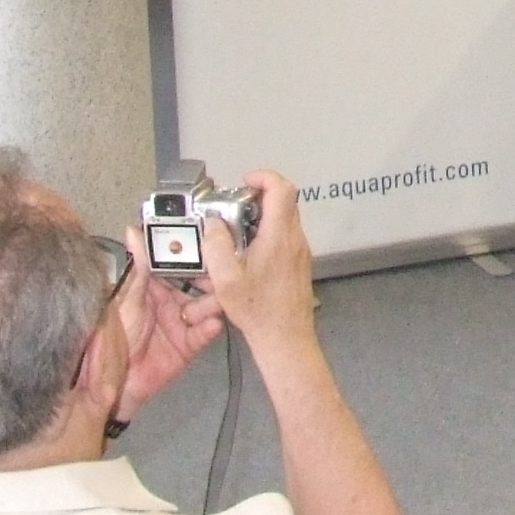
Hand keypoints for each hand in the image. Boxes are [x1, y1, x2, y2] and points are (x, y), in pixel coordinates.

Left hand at [115, 248, 226, 418]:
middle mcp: (173, 300)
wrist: (114, 378)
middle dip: (213, 278)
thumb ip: (138, 266)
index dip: (195, 253)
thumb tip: (134, 232)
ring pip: (209, 305)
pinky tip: (209, 324)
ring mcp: (183, 321)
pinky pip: (205, 332)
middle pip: (202, 282)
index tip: (207, 241)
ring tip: (209, 303)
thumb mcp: (127, 297)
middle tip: (219, 273)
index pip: (182, 262)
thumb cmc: (115, 336)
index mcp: (157, 284)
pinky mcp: (190, 343)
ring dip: (212, 303)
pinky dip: (209, 327)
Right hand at [200, 171, 320, 358]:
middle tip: (236, 207)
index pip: (281, 189)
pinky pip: (285, 236)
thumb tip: (214, 224)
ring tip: (238, 233)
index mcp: (279, 236)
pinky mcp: (299, 263)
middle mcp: (295, 240)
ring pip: (285, 218)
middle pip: (284, 201)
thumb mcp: (226, 279)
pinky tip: (248, 253)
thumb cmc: (260, 312)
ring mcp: (300, 251)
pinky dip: (268, 234)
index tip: (246, 182)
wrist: (285, 337)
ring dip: (262, 216)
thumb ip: (216, 245)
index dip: (263, 177)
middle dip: (258, 197)